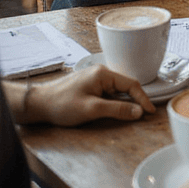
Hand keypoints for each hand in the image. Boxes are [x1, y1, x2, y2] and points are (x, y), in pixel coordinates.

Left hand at [22, 65, 154, 125]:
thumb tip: (138, 112)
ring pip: (117, 90)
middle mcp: (101, 73)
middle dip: (135, 100)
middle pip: (125, 86)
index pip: (131, 84)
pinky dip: (114, 102)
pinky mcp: (89, 86)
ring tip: (131, 114)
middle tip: (143, 115)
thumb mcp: (92, 110)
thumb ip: (117, 110)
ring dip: (124, 102)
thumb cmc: (62, 105)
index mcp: (104, 74)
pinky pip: (108, 92)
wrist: (37, 104)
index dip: (143, 98)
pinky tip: (114, 110)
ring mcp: (94, 78)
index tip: (150, 111)